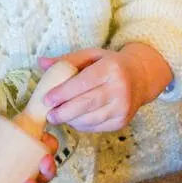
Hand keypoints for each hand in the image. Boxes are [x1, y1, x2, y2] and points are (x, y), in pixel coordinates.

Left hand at [38, 43, 172, 131]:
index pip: (83, 82)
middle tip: (49, 115)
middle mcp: (120, 88)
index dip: (63, 92)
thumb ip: (66, 61)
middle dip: (64, 112)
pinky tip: (74, 119)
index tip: (46, 99)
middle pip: (86, 104)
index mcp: (111, 68)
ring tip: (58, 117)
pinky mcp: (122, 121)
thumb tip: (40, 63)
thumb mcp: (91, 56)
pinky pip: (96, 127)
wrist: (140, 77)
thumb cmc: (110, 65)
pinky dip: (82, 125)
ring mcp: (123, 107)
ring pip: (91, 119)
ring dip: (71, 120)